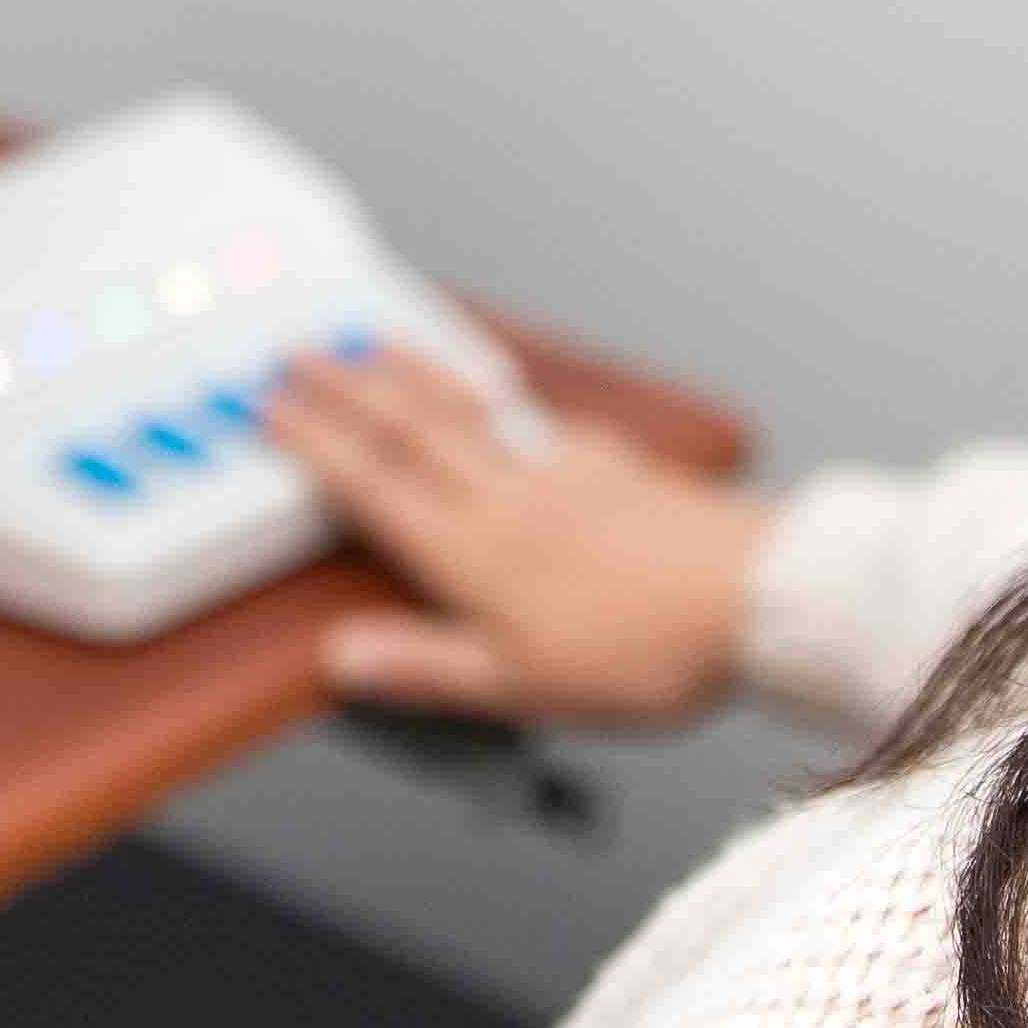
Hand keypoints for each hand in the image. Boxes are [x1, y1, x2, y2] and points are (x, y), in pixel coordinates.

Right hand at [267, 344, 767, 732]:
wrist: (758, 597)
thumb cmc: (646, 652)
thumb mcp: (520, 685)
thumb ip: (425, 666)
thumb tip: (341, 658)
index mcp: (473, 551)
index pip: (372, 484)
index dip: (315, 444)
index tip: (269, 406)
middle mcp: (508, 496)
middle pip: (410, 427)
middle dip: (345, 386)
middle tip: (299, 348)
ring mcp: (564, 471)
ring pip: (470, 409)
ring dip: (412, 371)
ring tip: (376, 341)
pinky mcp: (615, 466)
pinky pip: (538, 421)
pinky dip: (501, 399)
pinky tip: (506, 399)